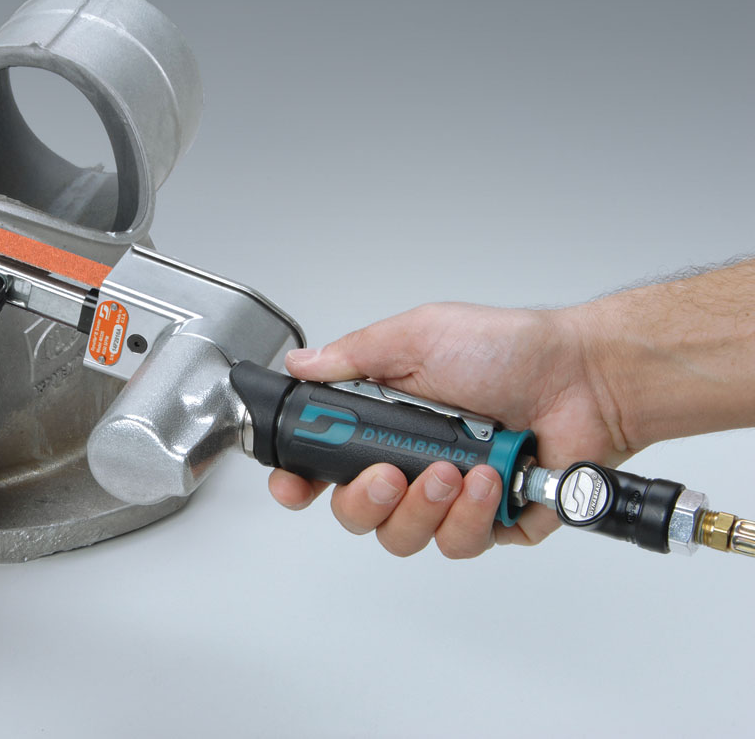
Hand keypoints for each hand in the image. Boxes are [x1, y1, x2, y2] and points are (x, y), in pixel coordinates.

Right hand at [270, 302, 626, 557]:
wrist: (586, 377)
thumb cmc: (511, 349)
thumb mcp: (420, 336)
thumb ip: (356, 355)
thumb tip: (302, 365)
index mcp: (385, 421)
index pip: (324, 463)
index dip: (300, 482)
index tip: (294, 486)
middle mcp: (411, 462)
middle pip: (356, 513)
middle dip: (365, 502)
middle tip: (390, 475)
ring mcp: (449, 497)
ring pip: (404, 538)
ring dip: (424, 508)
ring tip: (455, 470)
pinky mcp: (490, 522)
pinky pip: (460, 543)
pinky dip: (471, 515)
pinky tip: (489, 480)